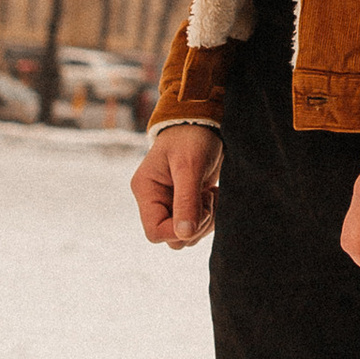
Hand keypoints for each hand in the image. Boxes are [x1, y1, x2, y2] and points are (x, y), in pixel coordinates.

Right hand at [134, 124, 220, 248]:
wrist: (205, 121)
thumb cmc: (192, 136)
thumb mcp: (190, 166)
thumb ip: (187, 200)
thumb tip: (184, 234)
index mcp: (146, 190)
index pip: (155, 232)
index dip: (178, 231)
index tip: (200, 210)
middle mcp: (155, 200)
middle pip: (173, 237)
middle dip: (195, 225)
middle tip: (208, 199)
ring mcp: (171, 202)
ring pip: (187, 234)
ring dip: (205, 220)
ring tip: (211, 194)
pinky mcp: (186, 202)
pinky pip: (197, 224)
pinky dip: (210, 215)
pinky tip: (213, 194)